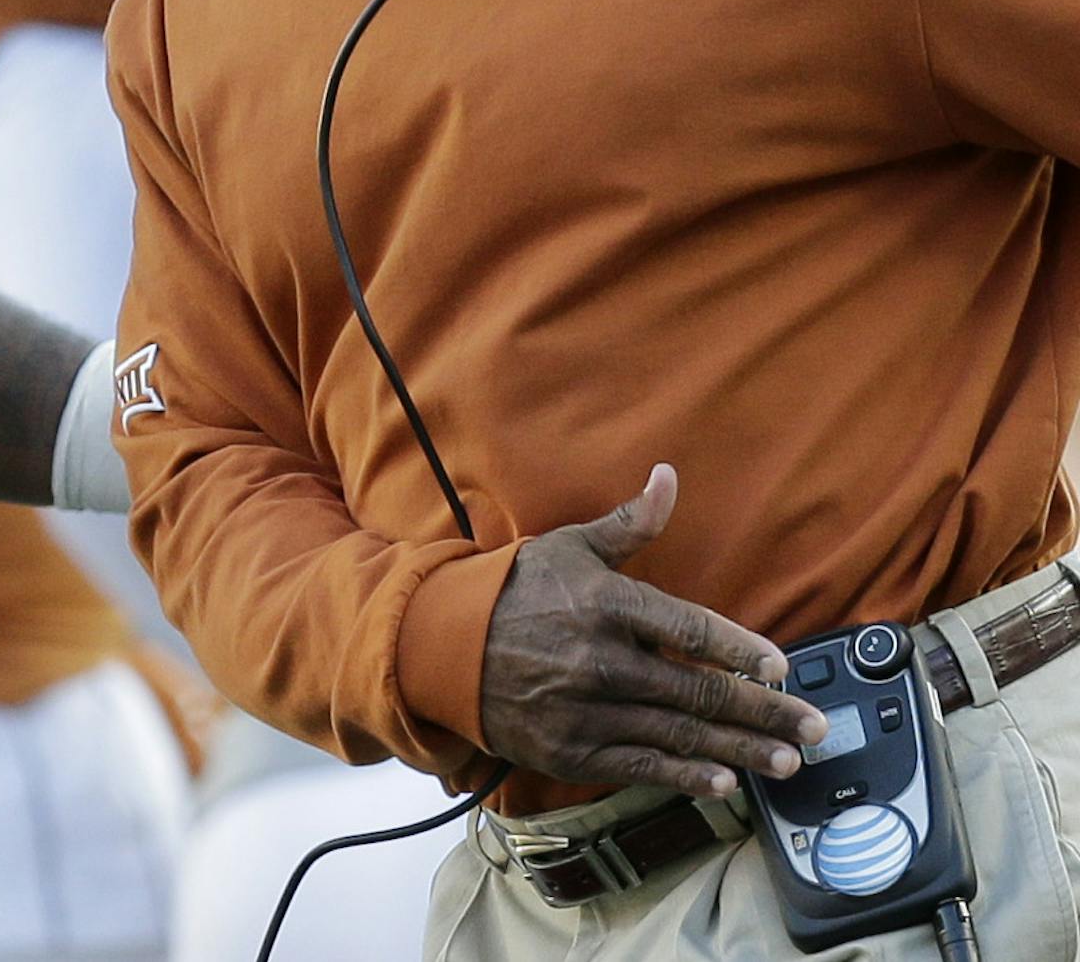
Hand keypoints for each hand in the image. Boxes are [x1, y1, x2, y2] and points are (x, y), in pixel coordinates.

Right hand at [478, 464, 827, 796]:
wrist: (444, 644)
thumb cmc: (517, 590)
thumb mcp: (571, 546)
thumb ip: (630, 523)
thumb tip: (668, 477)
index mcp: (607, 603)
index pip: (692, 629)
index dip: (742, 650)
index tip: (781, 668)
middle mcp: (602, 659)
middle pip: (701, 690)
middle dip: (764, 710)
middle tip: (811, 726)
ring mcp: (587, 710)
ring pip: (681, 733)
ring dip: (741, 749)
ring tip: (787, 759)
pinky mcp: (571, 749)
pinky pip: (642, 765)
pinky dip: (686, 775)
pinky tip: (725, 779)